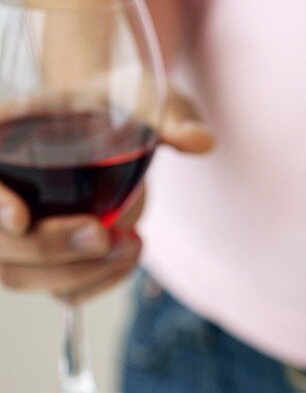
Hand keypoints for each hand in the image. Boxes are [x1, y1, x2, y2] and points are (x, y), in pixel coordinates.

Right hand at [0, 88, 213, 303]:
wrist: (118, 124)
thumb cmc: (121, 105)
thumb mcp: (146, 100)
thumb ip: (171, 118)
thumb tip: (200, 140)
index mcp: (5, 136)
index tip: (21, 217)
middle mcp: (5, 188)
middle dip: (48, 247)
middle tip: (103, 234)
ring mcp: (20, 233)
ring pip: (21, 275)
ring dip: (77, 272)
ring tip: (131, 243)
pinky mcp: (49, 262)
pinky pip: (59, 292)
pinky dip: (95, 284)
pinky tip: (129, 256)